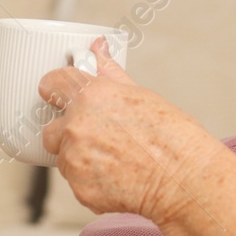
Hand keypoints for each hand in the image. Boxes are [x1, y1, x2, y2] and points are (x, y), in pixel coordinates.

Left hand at [39, 36, 216, 225]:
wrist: (184, 180)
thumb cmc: (171, 138)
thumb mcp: (140, 95)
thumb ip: (109, 71)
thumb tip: (97, 46)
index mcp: (91, 96)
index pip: (52, 83)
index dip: (56, 89)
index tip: (58, 93)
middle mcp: (76, 126)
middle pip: (52, 128)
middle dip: (69, 132)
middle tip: (100, 137)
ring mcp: (75, 159)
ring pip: (64, 157)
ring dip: (80, 159)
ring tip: (115, 159)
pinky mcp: (79, 188)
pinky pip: (75, 182)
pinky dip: (91, 181)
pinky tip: (117, 177)